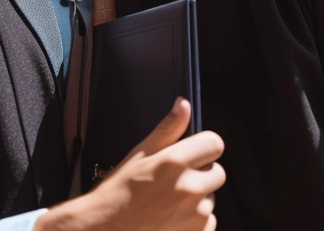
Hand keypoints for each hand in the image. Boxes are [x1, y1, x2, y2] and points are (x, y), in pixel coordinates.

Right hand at [38, 98, 223, 230]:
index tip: (192, 154)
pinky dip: (196, 221)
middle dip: (202, 174)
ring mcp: (195, 215)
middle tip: (176, 180)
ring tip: (169, 202)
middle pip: (218, 172)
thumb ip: (168, 128)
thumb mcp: (140, 154)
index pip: (215, 143)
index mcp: (175, 163)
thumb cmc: (119, 192)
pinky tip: (173, 219)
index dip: (204, 147)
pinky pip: (209, 222)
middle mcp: (189, 188)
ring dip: (198, 199)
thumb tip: (183, 104)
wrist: (105, 230)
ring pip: (212, 198)